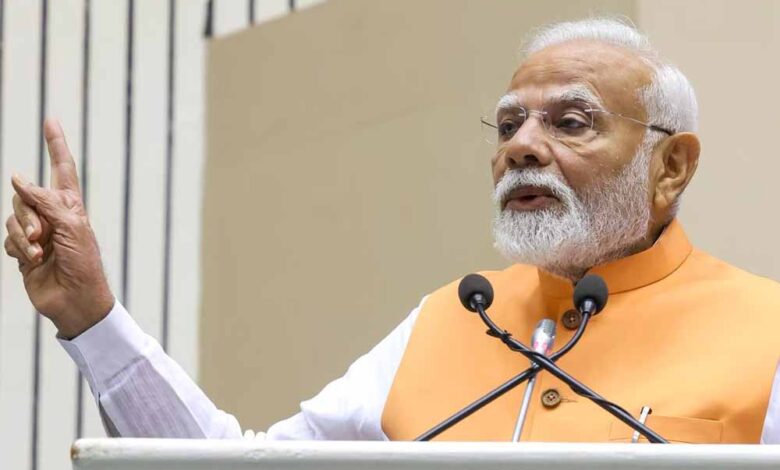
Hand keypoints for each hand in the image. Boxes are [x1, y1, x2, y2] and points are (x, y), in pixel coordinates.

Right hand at [4, 119, 113, 338]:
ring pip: (12, 218)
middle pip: (24, 195)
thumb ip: (44, 199)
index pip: (62, 168)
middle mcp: (52, 214)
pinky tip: (33, 261)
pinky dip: (18, 249)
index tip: (51, 120)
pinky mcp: (23, 251)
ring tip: (41, 252)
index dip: (56, 144)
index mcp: (70, 204)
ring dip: (24, 235)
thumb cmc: (84, 263)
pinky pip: (8, 240)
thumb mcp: (71, 225)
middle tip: (43, 236)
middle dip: (29, 215)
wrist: (76, 299)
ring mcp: (36, 232)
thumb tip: (17, 179)